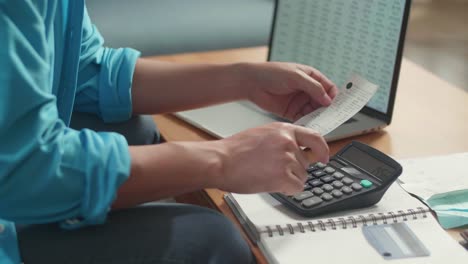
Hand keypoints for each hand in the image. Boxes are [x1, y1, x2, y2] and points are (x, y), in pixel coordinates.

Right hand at [213, 123, 328, 194]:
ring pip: (302, 176)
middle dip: (294, 170)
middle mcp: (288, 142)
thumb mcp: (261, 134)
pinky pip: (297, 188)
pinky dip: (287, 190)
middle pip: (306, 162)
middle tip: (273, 170)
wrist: (220, 161)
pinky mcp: (283, 176)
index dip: (322, 149)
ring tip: (267, 175)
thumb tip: (297, 149)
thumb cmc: (234, 151)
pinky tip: (271, 184)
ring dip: (288, 180)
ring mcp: (287, 159)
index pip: (315, 137)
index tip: (324, 157)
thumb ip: (281, 139)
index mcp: (283, 129)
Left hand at [244, 62, 338, 120]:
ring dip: (317, 117)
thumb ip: (313, 88)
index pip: (328, 87)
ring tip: (320, 123)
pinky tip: (309, 126)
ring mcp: (299, 101)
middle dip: (327, 110)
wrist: (252, 82)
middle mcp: (306, 89)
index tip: (337, 106)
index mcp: (310, 77)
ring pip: (313, 111)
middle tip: (330, 118)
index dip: (334, 96)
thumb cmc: (272, 73)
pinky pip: (302, 118)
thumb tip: (328, 100)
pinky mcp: (290, 111)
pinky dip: (306, 122)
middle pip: (323, 102)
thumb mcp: (296, 77)